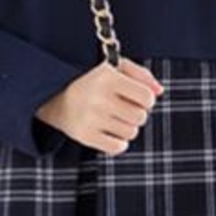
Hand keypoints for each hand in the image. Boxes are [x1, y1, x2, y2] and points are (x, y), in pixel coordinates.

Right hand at [35, 56, 163, 154]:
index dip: (146, 99)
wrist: (56, 96)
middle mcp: (98, 98)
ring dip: (127, 127)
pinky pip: (118, 147)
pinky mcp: (84, 136)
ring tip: (114, 118)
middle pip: (140, 117)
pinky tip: (110, 132)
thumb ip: (141, 75)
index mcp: (108, 78)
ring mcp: (90, 118)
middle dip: (137, 114)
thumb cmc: (94, 81)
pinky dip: (119, 142)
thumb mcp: (115, 67)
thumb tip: (160, 92)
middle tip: (123, 109)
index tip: (136, 97)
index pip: (147, 98)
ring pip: (131, 133)